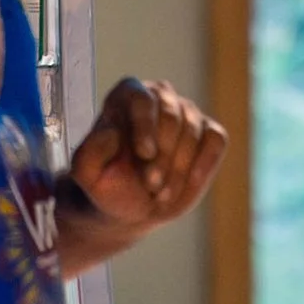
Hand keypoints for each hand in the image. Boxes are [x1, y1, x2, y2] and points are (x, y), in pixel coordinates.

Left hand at [65, 77, 226, 239]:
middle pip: (172, 114)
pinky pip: (216, 139)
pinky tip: (189, 183)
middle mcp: (158, 97)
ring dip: (179, 167)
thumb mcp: (87, 174)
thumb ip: (89, 153)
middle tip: (152, 184)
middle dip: (164, 154)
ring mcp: (186, 113)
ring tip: (161, 193)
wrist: (130, 207)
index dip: (146, 124)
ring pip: (194, 129)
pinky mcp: (208, 133)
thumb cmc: (106, 184)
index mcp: (126, 96)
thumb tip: (110, 132)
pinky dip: (204, 163)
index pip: (142, 97)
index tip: (145, 154)